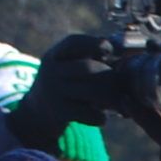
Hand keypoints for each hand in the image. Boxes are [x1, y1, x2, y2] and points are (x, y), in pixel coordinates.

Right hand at [5, 35, 122, 152]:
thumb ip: (89, 58)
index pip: (73, 43)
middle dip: (111, 75)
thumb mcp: (67, 67)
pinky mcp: (59, 112)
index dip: (94, 43)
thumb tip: (123, 50)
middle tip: (123, 85)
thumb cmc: (65, 86)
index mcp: (55, 55)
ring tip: (120, 103)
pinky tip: (102, 118)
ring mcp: (54, 92)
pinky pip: (88, 113)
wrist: (37, 114)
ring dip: (112, 97)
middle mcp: (52, 71)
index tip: (109, 49)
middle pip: (88, 68)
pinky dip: (100, 117)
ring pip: (92, 90)